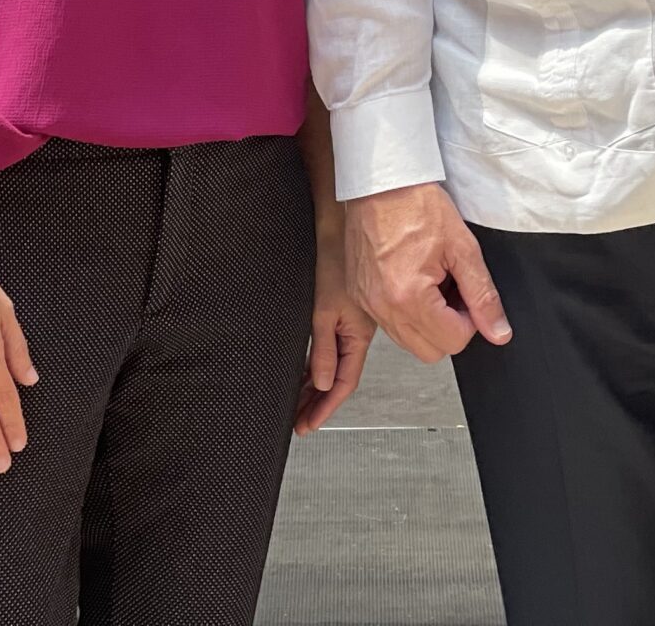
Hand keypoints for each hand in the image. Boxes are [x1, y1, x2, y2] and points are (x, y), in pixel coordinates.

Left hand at [296, 218, 378, 433]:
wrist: (340, 229)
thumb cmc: (336, 261)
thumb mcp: (325, 310)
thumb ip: (324, 348)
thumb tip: (321, 382)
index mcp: (357, 336)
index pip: (341, 383)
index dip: (324, 408)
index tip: (308, 425)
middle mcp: (356, 333)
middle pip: (336, 378)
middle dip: (317, 402)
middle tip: (299, 422)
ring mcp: (349, 323)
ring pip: (332, 364)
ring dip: (314, 385)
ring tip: (297, 404)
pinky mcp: (340, 311)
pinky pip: (329, 347)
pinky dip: (316, 364)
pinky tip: (305, 372)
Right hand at [343, 182, 511, 363]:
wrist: (380, 182)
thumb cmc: (415, 204)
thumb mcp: (462, 246)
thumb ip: (483, 294)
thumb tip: (498, 330)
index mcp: (408, 296)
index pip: (453, 342)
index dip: (470, 321)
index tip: (467, 294)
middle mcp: (382, 306)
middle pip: (430, 351)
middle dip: (449, 327)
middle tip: (452, 290)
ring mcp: (367, 303)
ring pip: (408, 341)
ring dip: (427, 322)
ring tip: (431, 282)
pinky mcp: (359, 296)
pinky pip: (389, 324)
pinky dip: (406, 312)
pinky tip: (412, 281)